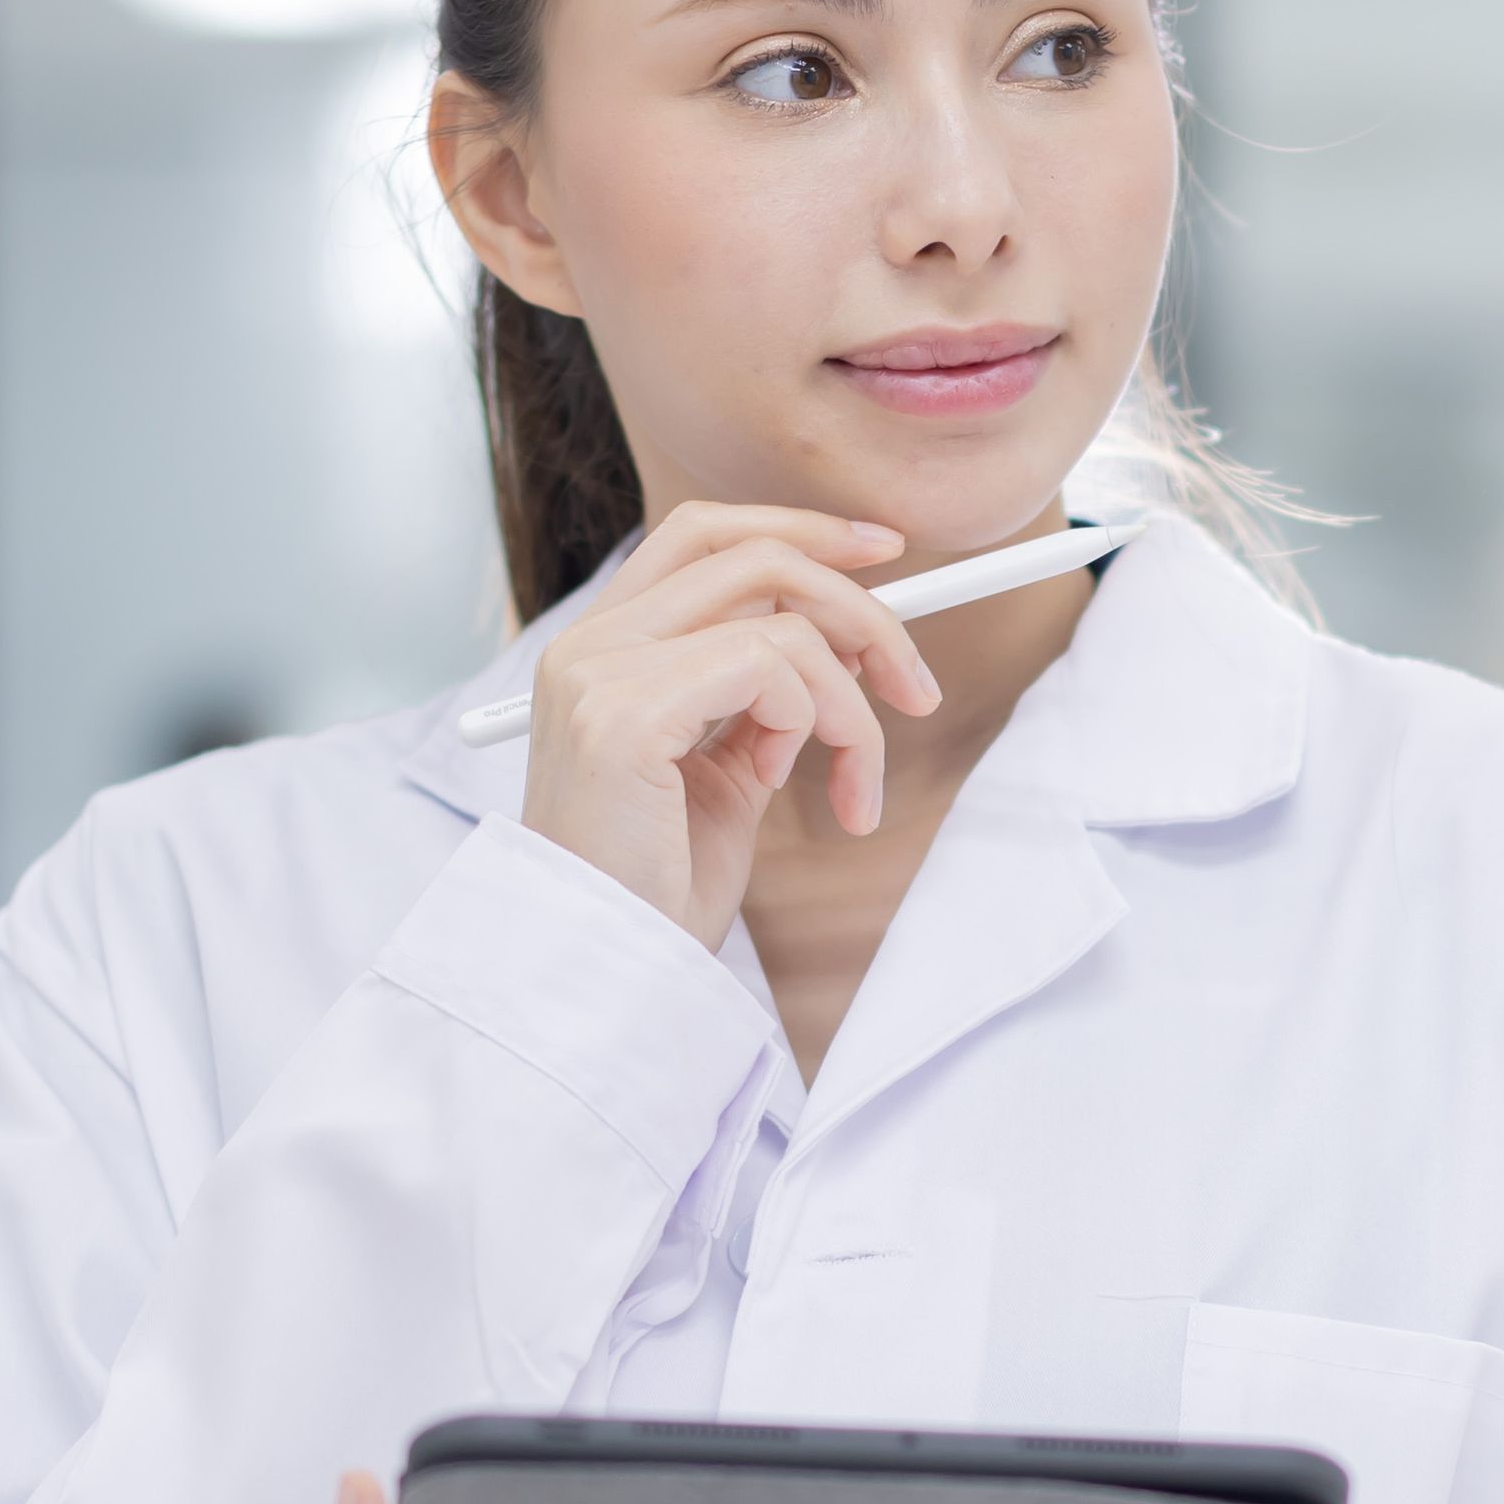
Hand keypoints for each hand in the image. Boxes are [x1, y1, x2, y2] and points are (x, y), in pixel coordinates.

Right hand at [516, 502, 943, 949]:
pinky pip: (768, 666)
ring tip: (853, 782)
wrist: (609, 972)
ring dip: (851, 703)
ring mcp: (597, 672)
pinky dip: (812, 723)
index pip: (707, 536)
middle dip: (858, 606)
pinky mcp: (622, 713)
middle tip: (916, 686)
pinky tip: (782, 786)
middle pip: (749, 552)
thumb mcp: (725, 775)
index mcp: (604, 650)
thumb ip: (762, 700)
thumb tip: (845, 641)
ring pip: (779, 618)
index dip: (801, 531)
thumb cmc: (662, 890)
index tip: (884, 554)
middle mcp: (588, 646)